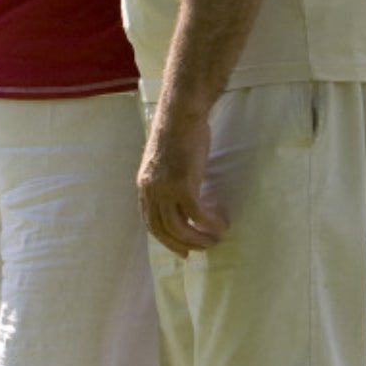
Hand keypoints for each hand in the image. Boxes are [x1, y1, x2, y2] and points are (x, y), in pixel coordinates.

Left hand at [137, 103, 225, 255]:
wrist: (181, 115)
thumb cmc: (177, 134)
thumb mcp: (164, 163)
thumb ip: (167, 182)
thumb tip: (180, 198)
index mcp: (144, 187)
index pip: (151, 224)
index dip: (167, 241)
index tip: (183, 251)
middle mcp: (151, 191)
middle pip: (165, 230)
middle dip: (185, 244)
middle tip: (203, 249)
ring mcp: (166, 189)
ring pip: (181, 227)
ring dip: (199, 238)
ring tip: (215, 239)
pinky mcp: (183, 184)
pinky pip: (197, 214)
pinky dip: (210, 223)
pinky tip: (221, 224)